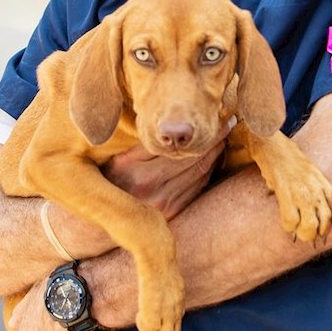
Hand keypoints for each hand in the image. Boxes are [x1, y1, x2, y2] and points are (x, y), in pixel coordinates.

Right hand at [102, 126, 228, 218]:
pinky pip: (198, 186)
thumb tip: (173, 120)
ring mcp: (163, 202)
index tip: (210, 111)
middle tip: (227, 121)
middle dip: (213, 137)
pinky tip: (215, 156)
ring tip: (225, 135)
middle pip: (190, 156)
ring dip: (215, 152)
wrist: (103, 219)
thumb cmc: (109, 180)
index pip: (172, 142)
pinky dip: (209, 169)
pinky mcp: (172, 212)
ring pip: (198, 171)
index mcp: (131, 167)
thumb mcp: (116, 157)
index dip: (194, 127)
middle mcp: (148, 186)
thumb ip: (141, 140)